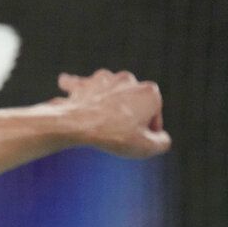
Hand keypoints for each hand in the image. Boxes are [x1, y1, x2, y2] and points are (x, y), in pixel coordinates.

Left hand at [57, 69, 171, 157]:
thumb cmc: (114, 135)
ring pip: (107, 90)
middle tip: (117, 132)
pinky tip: (65, 83)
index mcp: (149, 92)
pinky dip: (74, 87)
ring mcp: (105, 79)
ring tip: (96, 109)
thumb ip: (162, 142)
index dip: (146, 131)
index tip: (135, 141)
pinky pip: (79, 84)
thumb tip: (161, 138)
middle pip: (132, 102)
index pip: (153, 116)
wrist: (78, 125)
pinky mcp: (85, 84)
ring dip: (103, 99)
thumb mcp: (146, 147)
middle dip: (127, 115)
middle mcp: (129, 80)